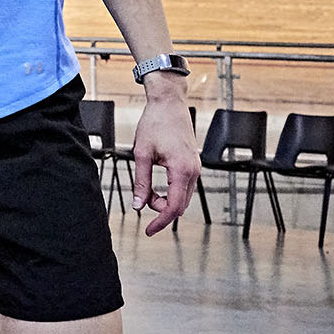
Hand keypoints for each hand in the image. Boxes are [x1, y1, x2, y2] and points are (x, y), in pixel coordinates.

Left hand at [129, 85, 200, 235]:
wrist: (169, 103)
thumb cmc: (155, 123)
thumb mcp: (141, 153)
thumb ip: (141, 181)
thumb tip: (138, 205)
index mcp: (182, 171)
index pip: (173, 208)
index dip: (160, 221)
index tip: (148, 230)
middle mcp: (193, 172)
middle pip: (179, 205)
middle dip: (160, 209)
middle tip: (141, 200)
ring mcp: (195, 167)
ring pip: (183, 197)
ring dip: (166, 200)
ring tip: (147, 191)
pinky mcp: (193, 163)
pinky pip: (184, 186)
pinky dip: (171, 191)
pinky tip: (157, 185)